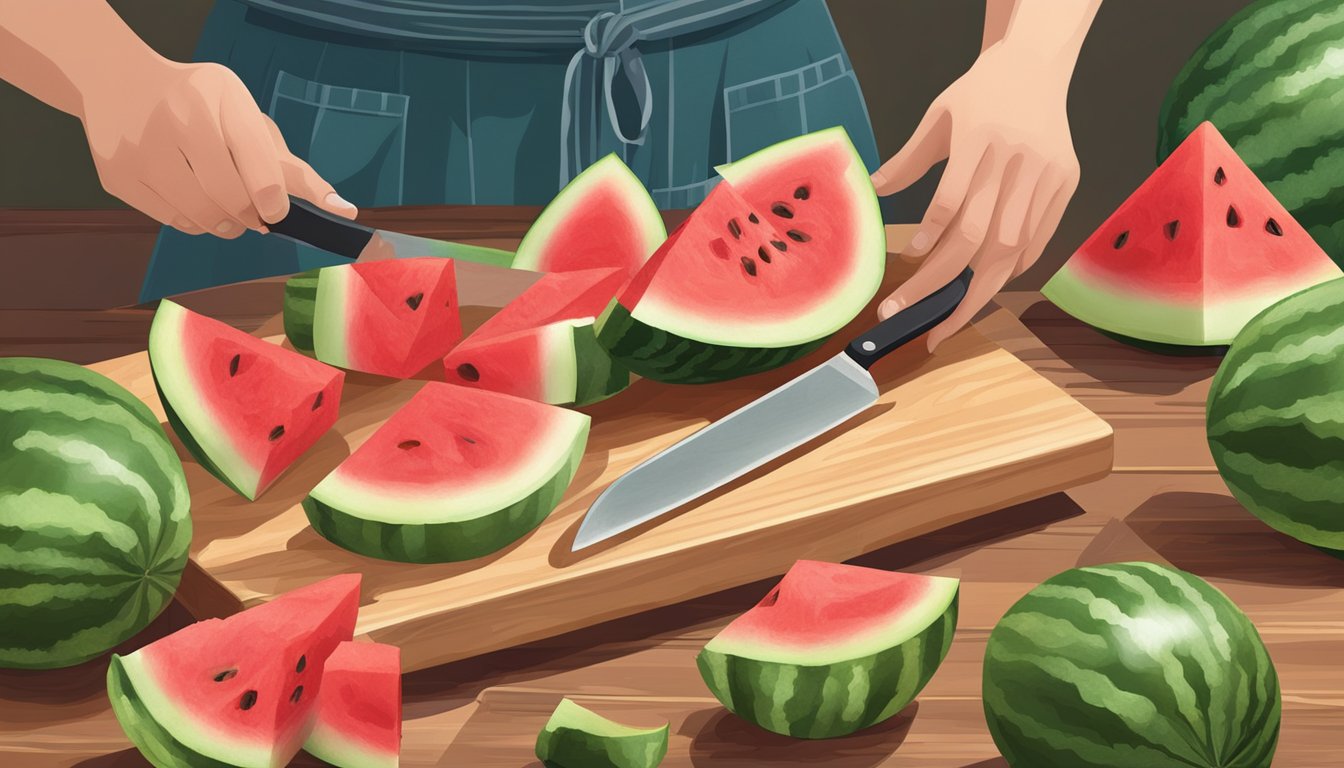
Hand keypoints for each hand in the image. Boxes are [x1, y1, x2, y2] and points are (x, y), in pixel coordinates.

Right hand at [80, 59, 356, 236]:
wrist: (119, 82)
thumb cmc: (202, 105)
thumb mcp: (246, 117)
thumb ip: (291, 167)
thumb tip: (345, 210)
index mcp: (220, 100)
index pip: (264, 173)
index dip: (277, 204)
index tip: (276, 211)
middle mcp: (179, 120)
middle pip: (233, 202)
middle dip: (252, 217)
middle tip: (255, 214)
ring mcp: (143, 149)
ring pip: (202, 218)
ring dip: (225, 224)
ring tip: (226, 207)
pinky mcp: (119, 175)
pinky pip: (173, 221)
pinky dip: (193, 221)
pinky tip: (191, 198)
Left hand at [871, 42, 1080, 349]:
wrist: (1037, 65)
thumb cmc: (982, 91)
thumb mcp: (938, 116)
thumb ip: (907, 159)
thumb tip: (872, 189)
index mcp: (982, 138)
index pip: (953, 200)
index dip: (931, 238)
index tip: (906, 264)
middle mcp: (1017, 160)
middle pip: (981, 237)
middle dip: (942, 284)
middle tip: (907, 315)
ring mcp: (1046, 174)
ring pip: (1013, 247)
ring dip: (978, 290)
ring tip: (946, 322)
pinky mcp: (1065, 184)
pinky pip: (1038, 240)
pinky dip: (1012, 269)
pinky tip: (984, 289)